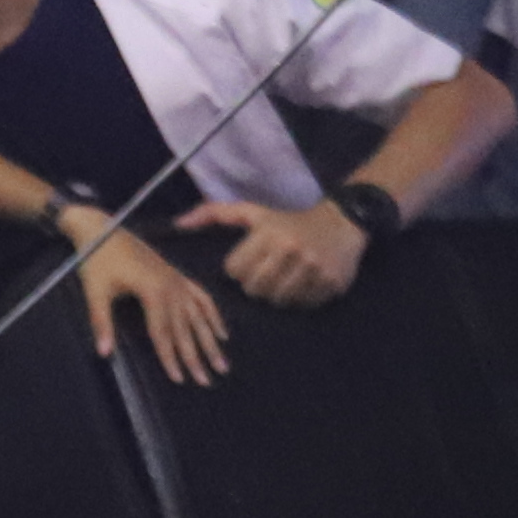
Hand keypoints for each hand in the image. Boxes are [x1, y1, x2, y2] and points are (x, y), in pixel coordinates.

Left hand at [74, 217, 234, 384]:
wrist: (101, 229)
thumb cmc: (96, 259)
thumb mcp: (95, 291)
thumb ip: (101, 322)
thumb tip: (104, 353)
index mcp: (153, 290)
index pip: (163, 332)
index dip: (171, 357)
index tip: (180, 379)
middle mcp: (171, 286)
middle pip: (185, 328)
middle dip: (196, 356)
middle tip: (206, 381)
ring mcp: (177, 280)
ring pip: (198, 316)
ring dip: (210, 341)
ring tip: (222, 364)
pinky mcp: (177, 275)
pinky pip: (202, 297)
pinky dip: (213, 315)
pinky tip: (222, 333)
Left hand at [187, 193, 369, 304]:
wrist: (341, 222)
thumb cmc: (287, 220)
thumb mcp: (252, 212)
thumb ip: (212, 214)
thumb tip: (177, 224)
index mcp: (268, 232)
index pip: (235, 270)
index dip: (236, 270)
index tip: (246, 264)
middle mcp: (292, 249)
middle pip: (255, 289)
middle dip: (253, 286)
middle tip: (262, 276)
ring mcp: (315, 268)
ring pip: (278, 300)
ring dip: (275, 295)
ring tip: (280, 280)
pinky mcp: (332, 283)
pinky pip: (303, 305)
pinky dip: (298, 300)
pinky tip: (300, 284)